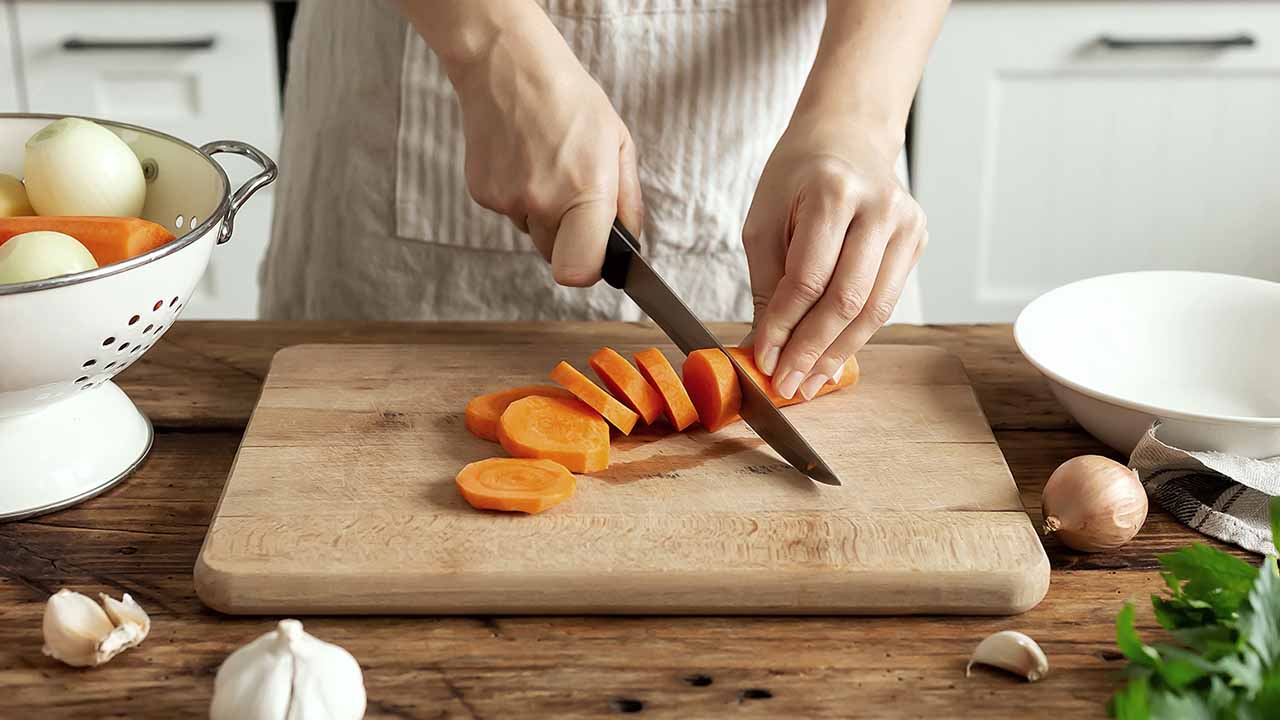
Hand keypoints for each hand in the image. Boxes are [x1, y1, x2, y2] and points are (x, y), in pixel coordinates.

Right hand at [446, 25, 642, 285]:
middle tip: (572, 191)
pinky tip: (522, 159)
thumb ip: (628, 201)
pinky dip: (517, 196)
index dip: (589, 270)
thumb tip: (629, 242)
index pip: (579, 271)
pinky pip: (509, 213)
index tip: (594, 256)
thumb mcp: (618, 142)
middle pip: (557, 256)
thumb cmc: (569, 99)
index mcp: (586, 191)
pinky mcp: (482, 194)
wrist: (508, 66)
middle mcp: (543, 201)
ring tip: (545, 164)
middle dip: (569, 235)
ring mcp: (507, 200)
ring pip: (532, 233)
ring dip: (542, 213)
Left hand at [742, 118, 926, 399]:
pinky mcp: (917, 240)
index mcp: (834, 192)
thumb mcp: (764, 219)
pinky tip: (832, 357)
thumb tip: (767, 347)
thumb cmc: (797, 176)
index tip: (763, 360)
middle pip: (846, 299)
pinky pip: (885, 301)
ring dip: (838, 353)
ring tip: (808, 383)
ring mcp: (907, 223)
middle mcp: (880, 206)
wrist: (847, 135)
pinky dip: (856, 334)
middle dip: (811, 350)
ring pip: (874, 309)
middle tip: (787, 385)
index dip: (784, 326)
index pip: (808, 278)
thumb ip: (767, 284)